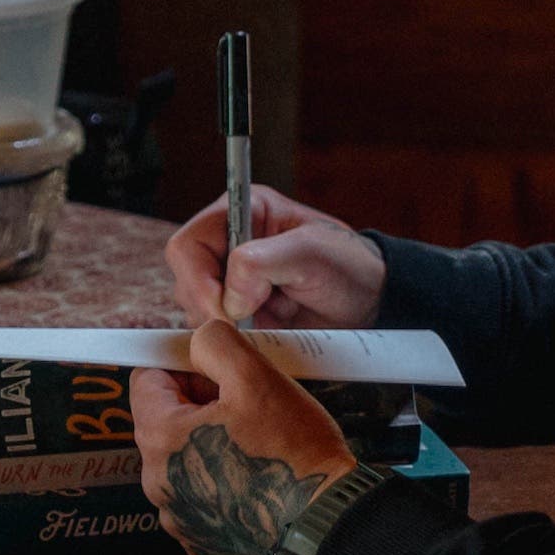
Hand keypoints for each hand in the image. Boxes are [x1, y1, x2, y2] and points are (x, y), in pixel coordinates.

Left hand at [130, 320, 358, 554]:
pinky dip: (223, 483)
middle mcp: (158, 485)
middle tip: (248, 403)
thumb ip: (215, 345)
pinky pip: (203, 498)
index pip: (146, 380)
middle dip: (200, 405)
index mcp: (161, 440)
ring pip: (185, 461)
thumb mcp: (256, 376)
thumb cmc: (293, 452)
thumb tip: (198, 344)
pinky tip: (258, 478)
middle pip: (166, 422)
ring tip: (258, 442)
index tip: (218, 368)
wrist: (327, 524)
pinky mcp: (204, 543)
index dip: (183, 365)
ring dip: (212, 444)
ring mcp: (180, 519)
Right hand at [164, 185, 385, 327]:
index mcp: (241, 214)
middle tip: (250, 321)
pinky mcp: (237, 314)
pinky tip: (264, 335)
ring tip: (269, 322)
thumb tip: (230, 294)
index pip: (188, 245)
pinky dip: (233, 340)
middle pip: (185, 280)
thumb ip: (263, 262)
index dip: (198, 279)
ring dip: (225, 326)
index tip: (226, 308)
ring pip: (195, 311)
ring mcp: (230, 282)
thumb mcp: (311, 252)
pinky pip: (215, 333)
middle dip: (212, 307)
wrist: (369, 303)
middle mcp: (228, 246)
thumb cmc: (347, 266)